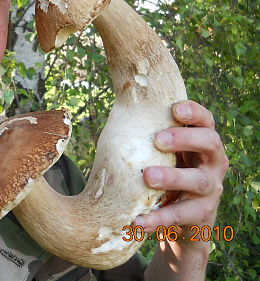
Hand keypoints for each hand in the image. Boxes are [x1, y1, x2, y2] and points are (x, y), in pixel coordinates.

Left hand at [135, 100, 228, 247]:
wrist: (183, 219)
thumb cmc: (166, 171)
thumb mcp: (162, 152)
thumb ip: (148, 133)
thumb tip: (118, 108)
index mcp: (202, 141)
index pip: (206, 121)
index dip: (194, 112)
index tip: (175, 109)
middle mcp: (213, 162)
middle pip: (209, 143)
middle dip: (185, 139)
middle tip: (158, 139)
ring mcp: (211, 188)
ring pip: (198, 180)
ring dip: (173, 177)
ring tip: (148, 177)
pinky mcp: (202, 214)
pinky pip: (182, 215)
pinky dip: (160, 218)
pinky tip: (140, 221)